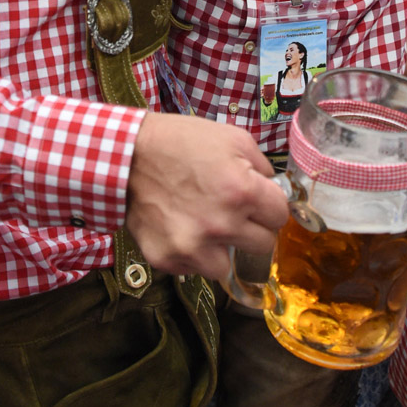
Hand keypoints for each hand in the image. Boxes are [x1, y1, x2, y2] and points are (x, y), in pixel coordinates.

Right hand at [125, 113, 288, 280]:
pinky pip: (192, 268)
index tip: (257, 200)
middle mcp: (221, 225)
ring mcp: (193, 246)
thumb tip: (273, 188)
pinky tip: (180, 228)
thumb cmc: (179, 142)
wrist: (125, 155)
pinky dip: (190, 254)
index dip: (270, 204)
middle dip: (252, 227)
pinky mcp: (168, 258)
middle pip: (263, 245)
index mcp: (242, 192)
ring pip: (228, 265)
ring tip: (203, 224)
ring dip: (221, 248)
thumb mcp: (231, 138)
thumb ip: (262, 166)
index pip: (280, 216)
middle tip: (233, 212)